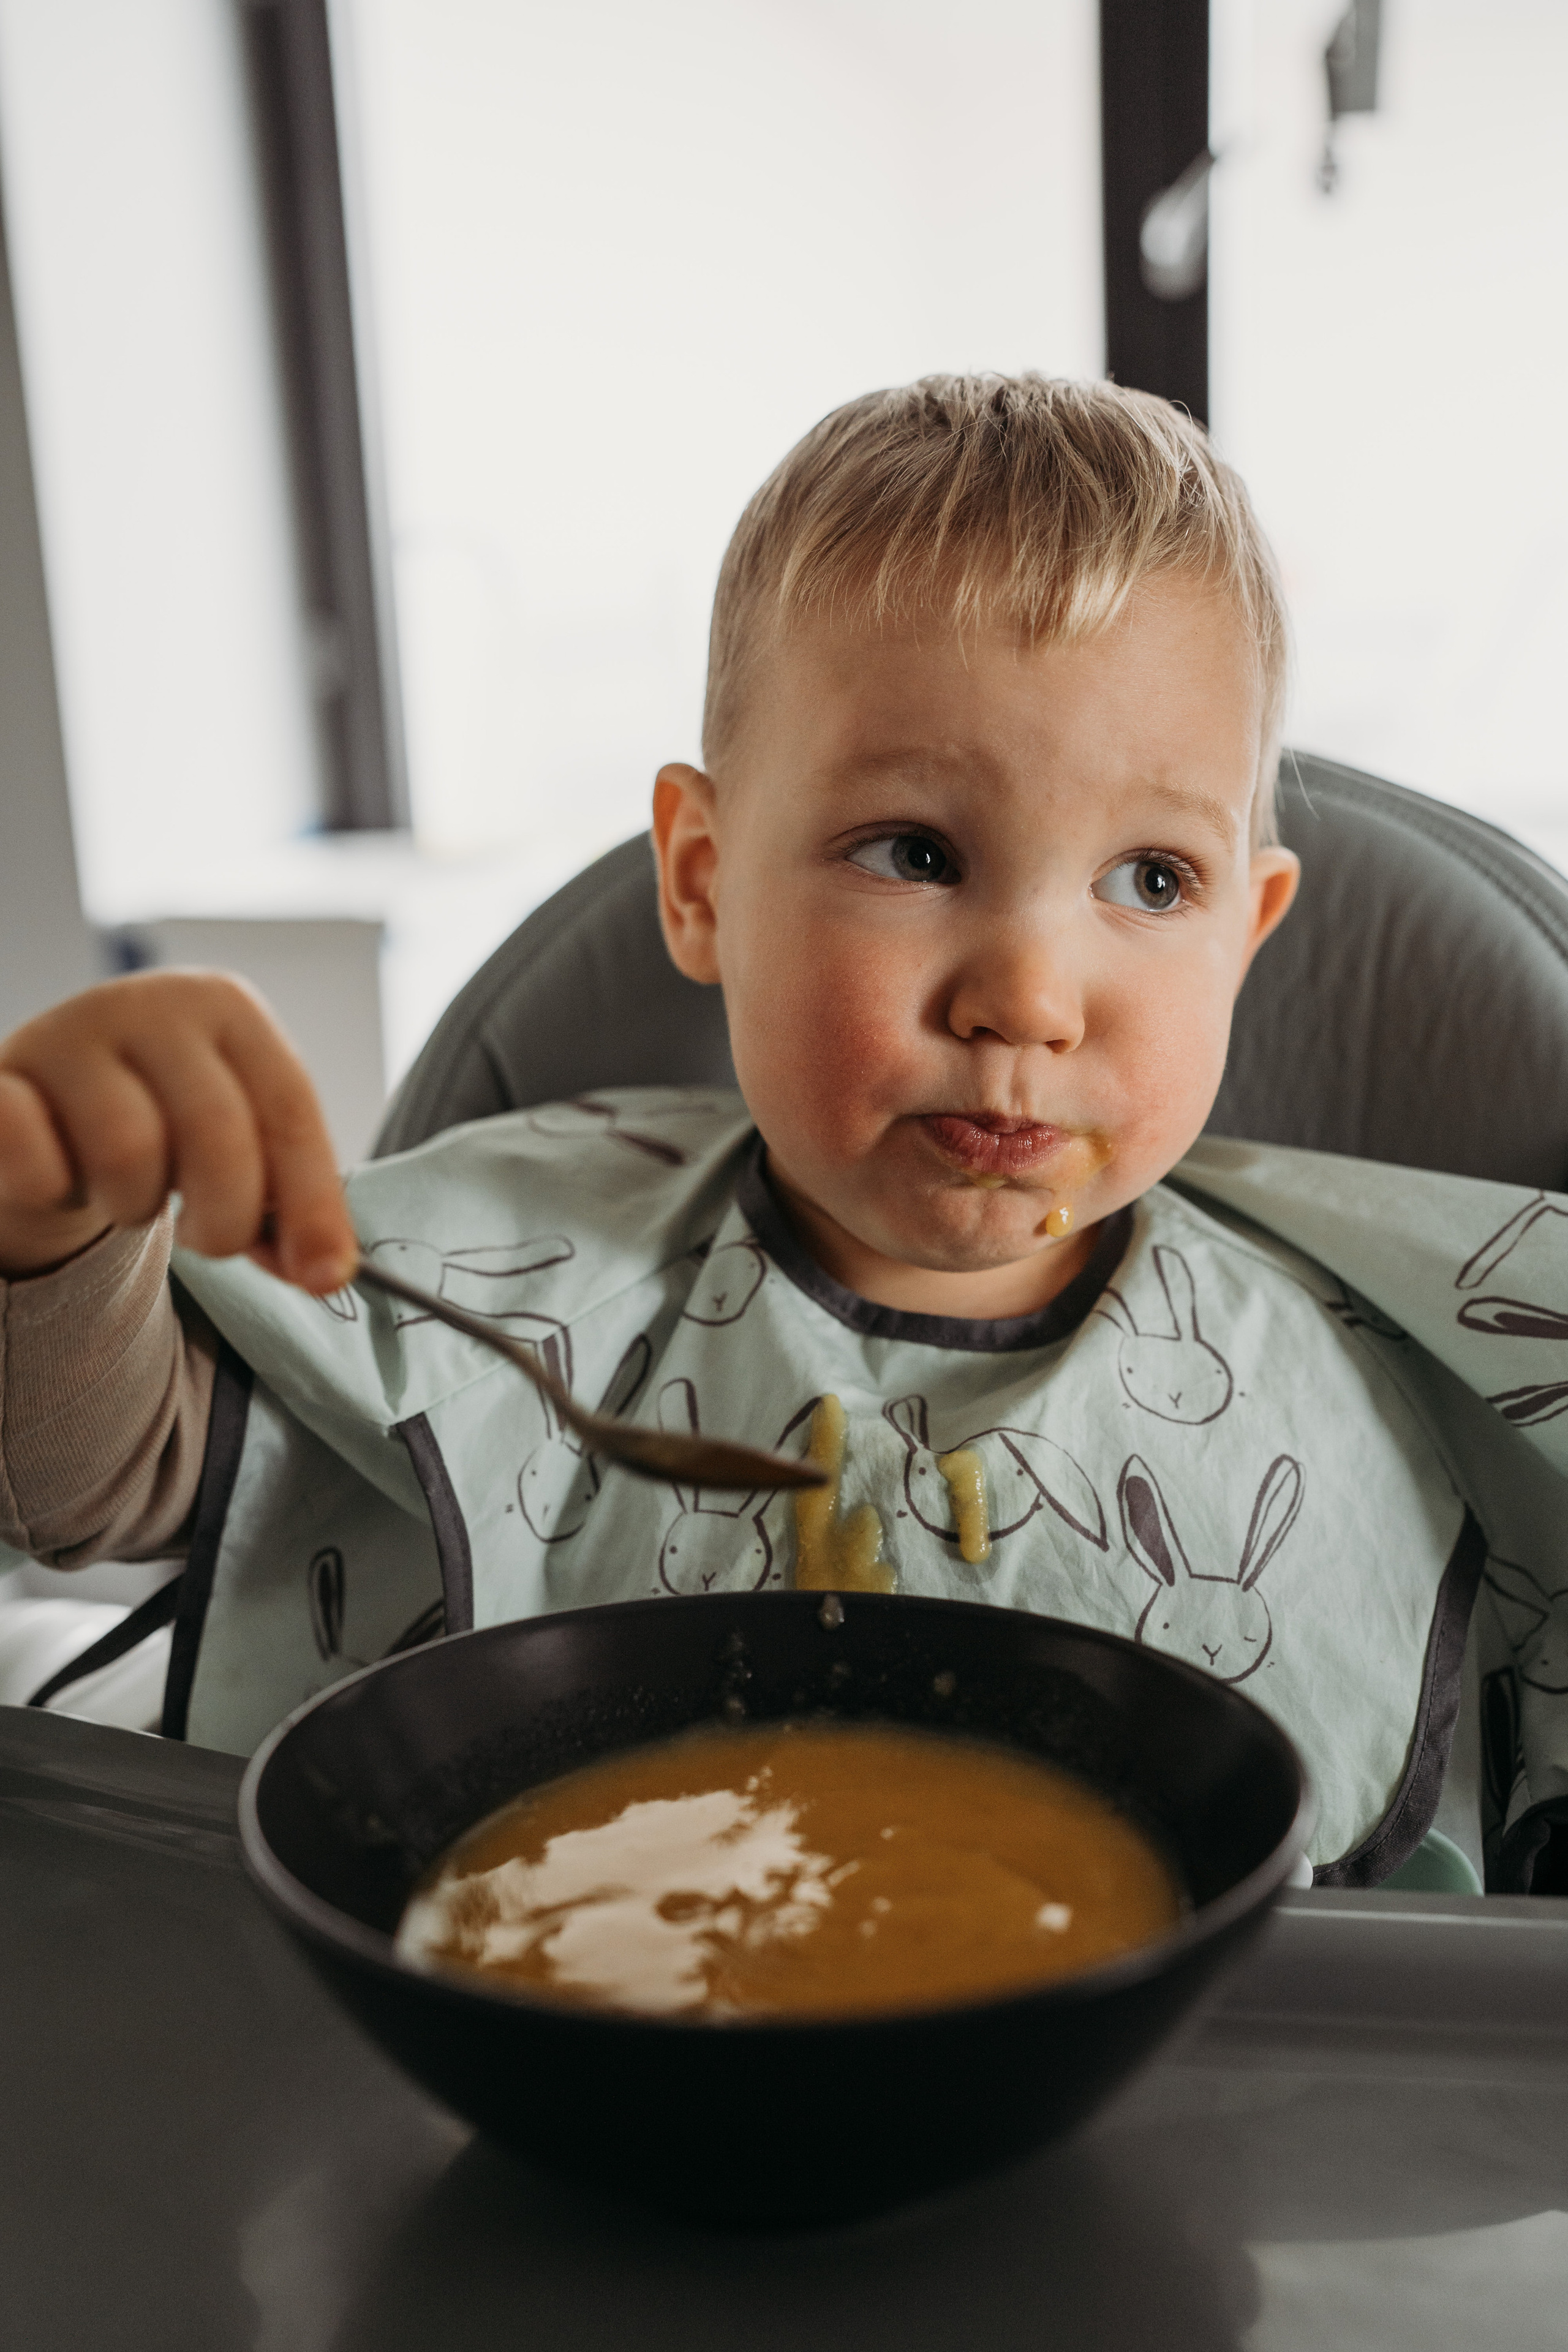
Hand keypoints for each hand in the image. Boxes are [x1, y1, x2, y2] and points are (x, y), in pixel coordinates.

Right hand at [0, 971, 357, 1291]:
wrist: (45, 1106)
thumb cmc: (158, 1123)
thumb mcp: (233, 1148)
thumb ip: (283, 1206)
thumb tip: (326, 1270)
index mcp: (225, 1008)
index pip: (288, 1108)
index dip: (312, 1202)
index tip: (322, 1277)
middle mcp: (149, 1003)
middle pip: (216, 1132)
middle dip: (223, 1216)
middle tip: (204, 1237)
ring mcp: (66, 1035)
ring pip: (127, 1151)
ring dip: (135, 1204)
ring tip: (128, 1191)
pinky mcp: (0, 1081)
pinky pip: (36, 1158)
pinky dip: (56, 1189)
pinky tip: (61, 1179)